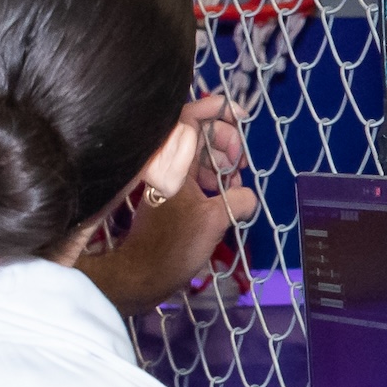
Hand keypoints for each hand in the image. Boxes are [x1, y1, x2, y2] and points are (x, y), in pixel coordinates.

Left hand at [74, 94, 256, 314]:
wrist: (140, 277)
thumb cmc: (173, 245)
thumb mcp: (215, 220)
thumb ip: (238, 199)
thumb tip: (245, 195)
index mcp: (173, 162)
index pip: (191, 118)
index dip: (217, 109)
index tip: (241, 116)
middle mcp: (167, 166)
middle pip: (199, 135)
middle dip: (226, 142)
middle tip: (240, 163)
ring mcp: (167, 181)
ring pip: (199, 157)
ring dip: (222, 164)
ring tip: (235, 184)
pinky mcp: (169, 197)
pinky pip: (195, 176)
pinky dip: (213, 181)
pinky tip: (224, 198)